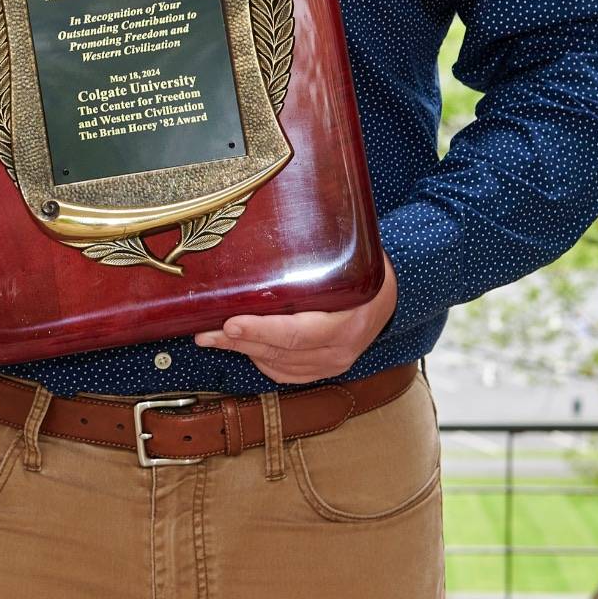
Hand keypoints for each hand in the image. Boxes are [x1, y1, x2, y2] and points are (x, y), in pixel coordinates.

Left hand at [193, 257, 398, 383]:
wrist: (391, 296)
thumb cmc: (366, 272)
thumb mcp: (349, 260)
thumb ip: (314, 255)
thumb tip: (272, 225)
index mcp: (347, 323)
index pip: (298, 333)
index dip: (261, 330)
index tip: (230, 322)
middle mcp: (339, 350)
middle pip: (281, 352)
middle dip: (239, 341)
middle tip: (206, 332)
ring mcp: (332, 364)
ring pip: (278, 366)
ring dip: (243, 350)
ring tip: (212, 336)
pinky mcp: (323, 370)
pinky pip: (284, 373)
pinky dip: (259, 360)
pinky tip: (241, 344)